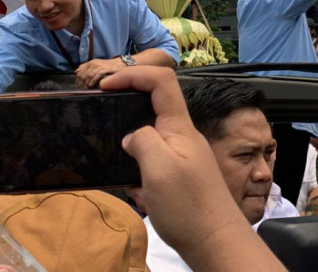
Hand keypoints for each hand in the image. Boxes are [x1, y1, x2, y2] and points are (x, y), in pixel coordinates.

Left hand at [75, 57, 124, 88]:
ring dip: (86, 83)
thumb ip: (86, 67)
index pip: (80, 71)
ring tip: (86, 88)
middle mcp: (94, 63)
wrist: (119, 63)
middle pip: (84, 74)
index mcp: (91, 62)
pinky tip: (91, 85)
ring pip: (89, 75)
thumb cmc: (108, 66)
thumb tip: (77, 71)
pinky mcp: (105, 69)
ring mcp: (100, 66)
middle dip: (81, 82)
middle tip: (82, 88)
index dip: (78, 79)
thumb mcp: (96, 64)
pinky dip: (93, 81)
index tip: (78, 85)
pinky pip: (97, 75)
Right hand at [100, 67, 285, 270]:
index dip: (133, 74)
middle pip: (153, 106)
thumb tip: (132, 136)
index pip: (161, 82)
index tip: (106, 85)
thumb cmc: (189, 207)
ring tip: (120, 166)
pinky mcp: (179, 176)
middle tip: (103, 124)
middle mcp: (182, 137)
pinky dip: (139, 174)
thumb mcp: (159, 169)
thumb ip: (143, 141)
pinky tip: (136, 191)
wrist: (214, 242)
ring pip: (150, 138)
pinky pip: (153, 164)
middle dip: (127, 112)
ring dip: (131, 149)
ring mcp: (182, 156)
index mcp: (179, 127)